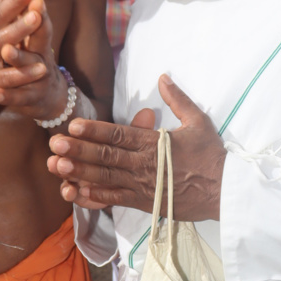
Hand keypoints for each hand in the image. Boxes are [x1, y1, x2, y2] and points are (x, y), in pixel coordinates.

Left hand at [0, 0, 68, 121]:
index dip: (32, 1)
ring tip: (6, 49)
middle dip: (34, 24)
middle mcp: (42, 56)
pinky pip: (18, 97)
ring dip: (18, 57)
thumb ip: (19, 12)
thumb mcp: (28, 37)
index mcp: (37, 39)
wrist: (47, 99)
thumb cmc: (33, 62)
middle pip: (40, 38)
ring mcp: (39, 78)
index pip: (36, 16)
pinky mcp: (30, 99)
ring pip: (29, 67)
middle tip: (33, 12)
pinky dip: (7, 95)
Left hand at [47, 75, 226, 221]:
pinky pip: (115, 200)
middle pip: (106, 156)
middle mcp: (144, 164)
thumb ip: (178, 99)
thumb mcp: (198, 121)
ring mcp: (143, 186)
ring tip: (57, 166)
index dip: (94, 130)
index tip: (73, 126)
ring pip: (105, 178)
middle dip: (78, 150)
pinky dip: (95, 197)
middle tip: (54, 144)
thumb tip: (163, 77)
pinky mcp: (145, 203)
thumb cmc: (212, 155)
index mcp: (154, 143)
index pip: (118, 134)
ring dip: (80, 172)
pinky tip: (75, 192)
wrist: (226, 191)